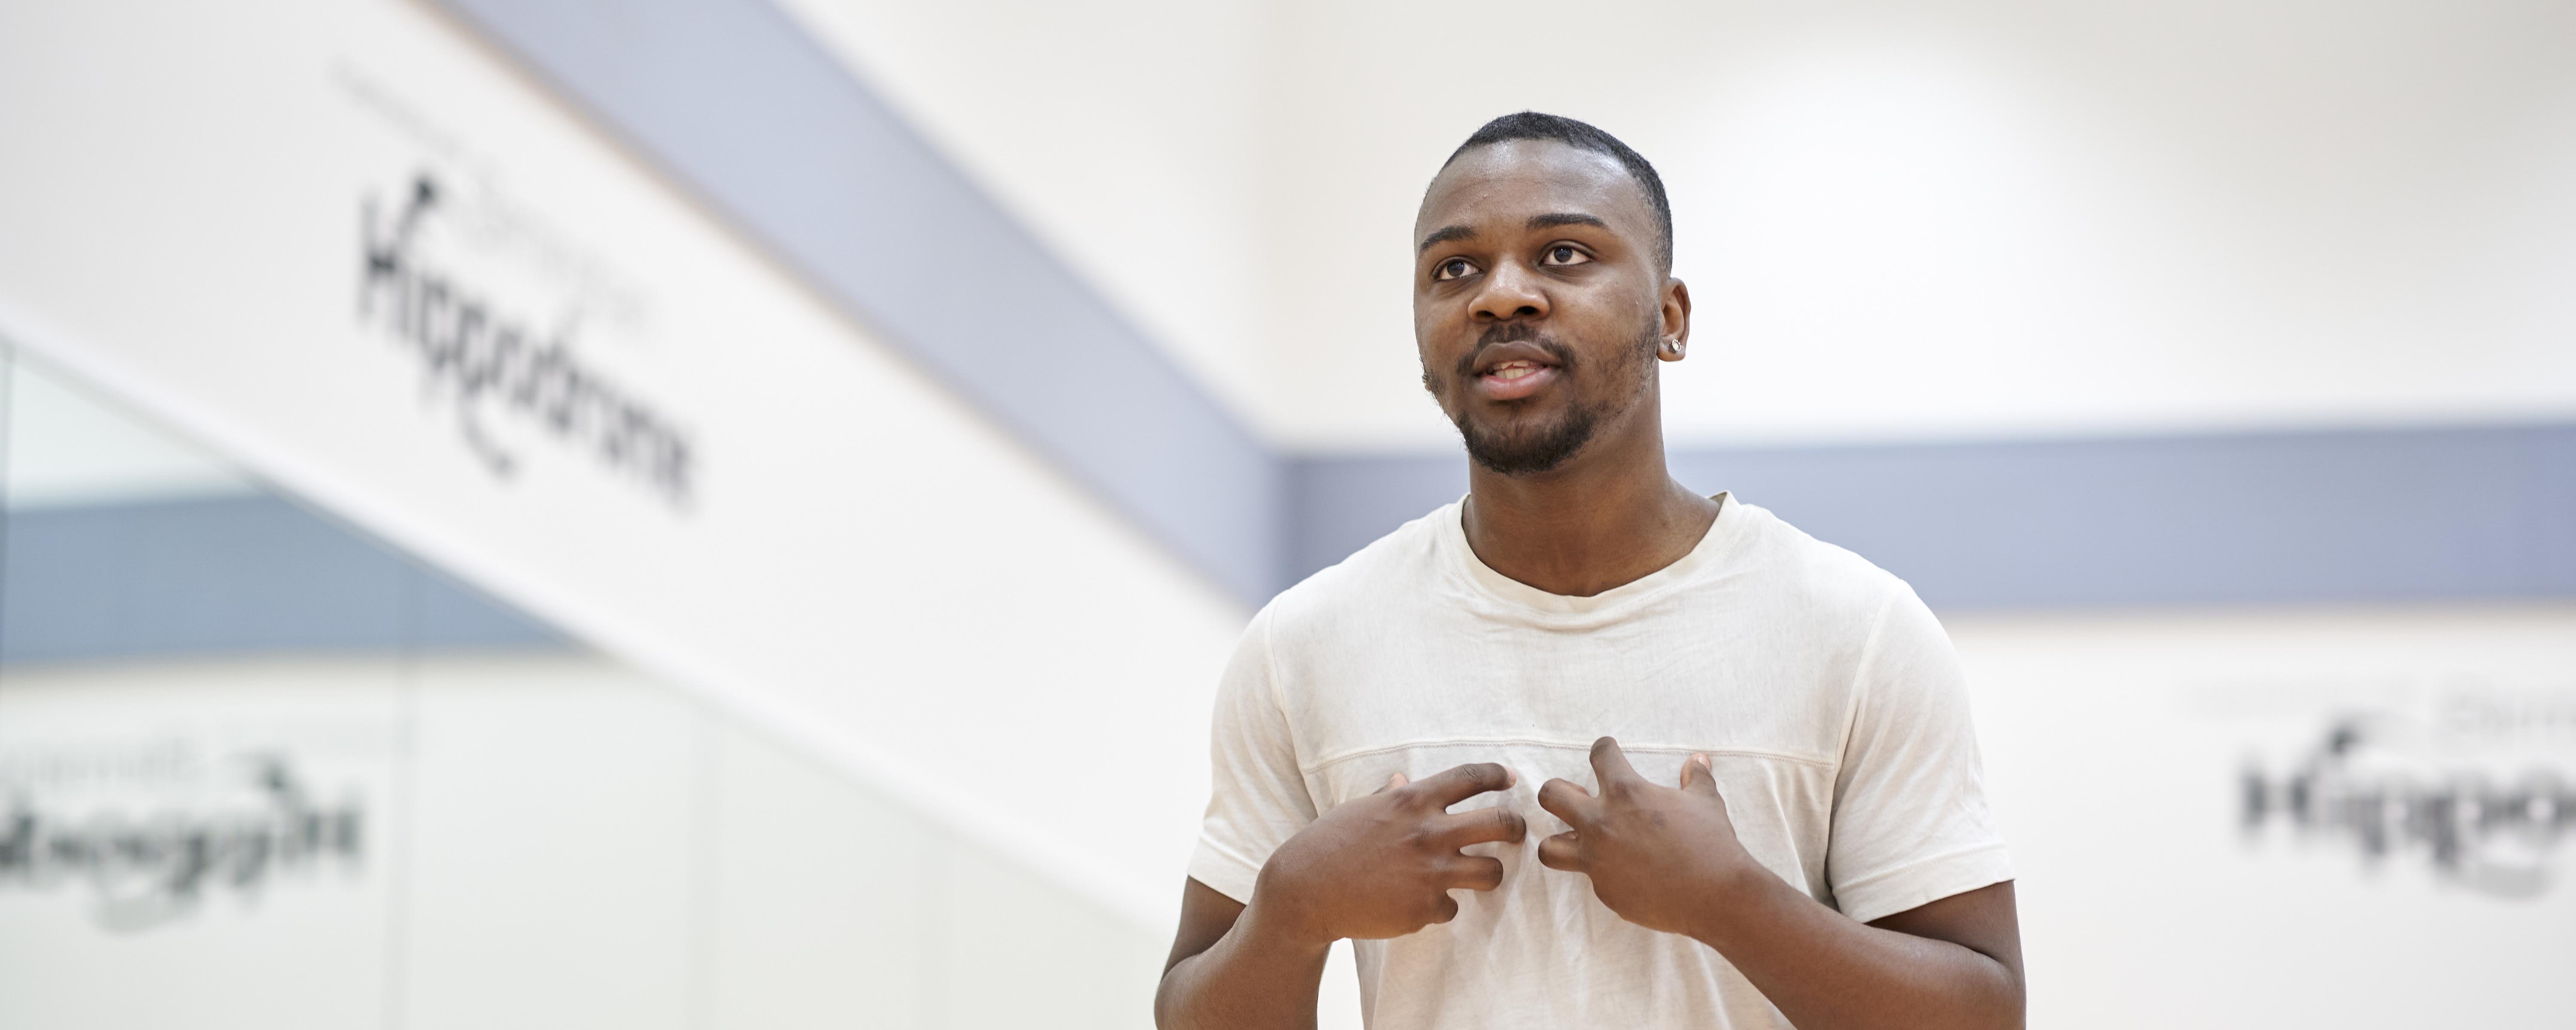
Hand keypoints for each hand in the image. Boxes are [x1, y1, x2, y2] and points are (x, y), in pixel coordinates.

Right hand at [1252, 763, 1525, 944]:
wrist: (1305, 891)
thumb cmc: (1330, 844)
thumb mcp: (1360, 809)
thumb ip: (1391, 795)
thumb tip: (1404, 777)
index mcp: (1412, 801)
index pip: (1470, 777)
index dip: (1498, 774)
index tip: (1510, 778)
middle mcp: (1428, 834)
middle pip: (1501, 823)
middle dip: (1516, 827)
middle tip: (1514, 831)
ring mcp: (1429, 874)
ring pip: (1492, 872)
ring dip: (1490, 872)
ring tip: (1479, 873)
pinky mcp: (1424, 910)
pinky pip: (1452, 907)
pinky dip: (1441, 906)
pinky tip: (1420, 902)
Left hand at [1536, 737, 1756, 936]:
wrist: (1716, 895)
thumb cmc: (1712, 842)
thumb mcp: (1706, 802)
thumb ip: (1696, 778)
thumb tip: (1698, 759)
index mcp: (1626, 792)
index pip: (1599, 755)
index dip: (1605, 750)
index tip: (1609, 753)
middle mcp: (1601, 823)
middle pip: (1551, 796)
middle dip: (1559, 792)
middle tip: (1581, 797)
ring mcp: (1598, 860)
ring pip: (1549, 848)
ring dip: (1560, 840)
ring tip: (1578, 838)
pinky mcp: (1604, 890)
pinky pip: (1590, 878)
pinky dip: (1603, 872)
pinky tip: (1624, 871)